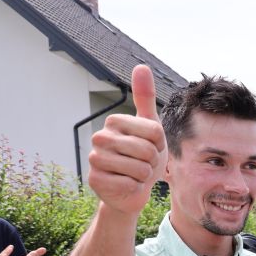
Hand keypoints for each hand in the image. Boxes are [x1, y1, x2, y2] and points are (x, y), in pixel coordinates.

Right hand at [87, 65, 167, 218]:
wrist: (131, 190)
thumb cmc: (142, 157)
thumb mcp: (150, 127)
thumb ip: (145, 97)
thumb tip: (141, 66)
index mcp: (114, 121)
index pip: (155, 132)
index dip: (159, 145)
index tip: (150, 147)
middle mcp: (100, 137)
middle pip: (147, 151)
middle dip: (152, 162)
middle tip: (143, 164)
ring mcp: (95, 159)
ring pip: (140, 169)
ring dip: (144, 176)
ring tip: (135, 174)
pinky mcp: (95, 180)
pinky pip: (131, 184)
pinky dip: (135, 188)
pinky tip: (127, 185)